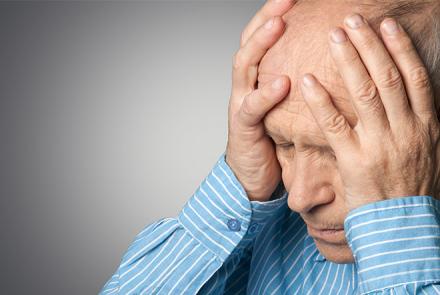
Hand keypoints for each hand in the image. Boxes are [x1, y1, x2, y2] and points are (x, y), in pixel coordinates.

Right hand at [225, 0, 294, 201]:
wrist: (253, 174)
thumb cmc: (274, 138)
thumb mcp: (288, 107)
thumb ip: (300, 85)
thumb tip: (334, 62)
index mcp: (259, 77)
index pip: (264, 38)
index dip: (276, 14)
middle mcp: (246, 84)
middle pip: (249, 41)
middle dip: (266, 17)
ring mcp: (240, 103)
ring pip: (243, 66)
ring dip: (260, 44)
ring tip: (277, 25)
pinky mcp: (242, 127)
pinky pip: (251, 107)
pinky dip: (264, 94)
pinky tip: (281, 82)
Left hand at [299, 14, 439, 210]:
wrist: (403, 225)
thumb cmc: (410, 187)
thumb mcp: (426, 150)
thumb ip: (417, 121)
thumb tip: (410, 93)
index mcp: (425, 126)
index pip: (415, 78)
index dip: (401, 48)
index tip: (386, 26)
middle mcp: (406, 130)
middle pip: (388, 78)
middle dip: (370, 45)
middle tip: (353, 20)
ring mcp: (381, 145)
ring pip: (365, 94)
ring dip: (348, 61)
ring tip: (334, 36)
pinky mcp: (356, 161)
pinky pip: (335, 125)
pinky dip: (322, 100)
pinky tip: (308, 80)